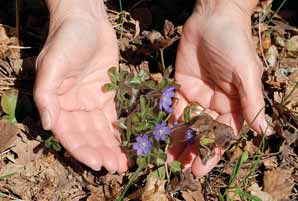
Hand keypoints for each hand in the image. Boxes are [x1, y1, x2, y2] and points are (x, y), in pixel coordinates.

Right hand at [34, 1, 128, 172]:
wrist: (87, 21)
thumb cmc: (66, 40)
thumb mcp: (51, 66)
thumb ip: (46, 96)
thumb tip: (49, 125)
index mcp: (57, 102)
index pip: (69, 133)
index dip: (82, 150)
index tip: (97, 163)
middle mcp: (73, 106)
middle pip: (87, 135)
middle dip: (100, 153)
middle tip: (115, 168)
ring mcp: (91, 101)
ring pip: (101, 131)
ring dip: (110, 148)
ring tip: (122, 164)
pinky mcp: (106, 94)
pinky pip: (112, 118)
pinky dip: (118, 132)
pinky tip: (126, 145)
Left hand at [168, 0, 267, 175]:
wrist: (213, 20)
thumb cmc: (235, 43)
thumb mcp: (246, 73)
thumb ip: (251, 101)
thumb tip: (263, 131)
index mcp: (234, 105)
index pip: (223, 134)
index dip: (212, 152)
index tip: (201, 168)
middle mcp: (215, 105)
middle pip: (202, 133)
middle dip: (192, 151)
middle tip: (180, 170)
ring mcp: (197, 97)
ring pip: (186, 124)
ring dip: (178, 141)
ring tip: (167, 159)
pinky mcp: (180, 87)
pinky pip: (174, 108)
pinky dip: (167, 122)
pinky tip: (160, 136)